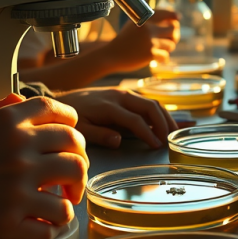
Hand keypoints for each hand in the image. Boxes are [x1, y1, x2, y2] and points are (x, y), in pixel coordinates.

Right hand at [0, 94, 87, 238]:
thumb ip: (0, 109)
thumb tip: (22, 100)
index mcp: (10, 123)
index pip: (60, 112)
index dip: (72, 122)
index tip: (71, 136)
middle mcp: (19, 151)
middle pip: (75, 149)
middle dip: (80, 160)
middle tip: (73, 173)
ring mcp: (17, 186)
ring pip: (72, 185)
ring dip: (73, 195)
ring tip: (65, 200)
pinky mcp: (9, 220)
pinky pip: (50, 226)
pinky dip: (53, 227)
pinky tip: (47, 224)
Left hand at [59, 87, 177, 148]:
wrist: (63, 99)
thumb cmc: (72, 118)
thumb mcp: (80, 129)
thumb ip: (99, 135)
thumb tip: (119, 141)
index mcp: (109, 106)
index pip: (135, 120)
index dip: (148, 133)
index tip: (157, 145)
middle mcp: (120, 96)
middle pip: (150, 107)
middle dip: (164, 123)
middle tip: (171, 140)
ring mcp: (124, 93)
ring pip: (152, 102)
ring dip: (165, 116)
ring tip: (174, 132)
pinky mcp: (126, 94)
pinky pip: (147, 101)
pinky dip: (159, 111)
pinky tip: (167, 120)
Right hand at [104, 9, 178, 72]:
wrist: (112, 54)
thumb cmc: (124, 40)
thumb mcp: (134, 24)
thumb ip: (150, 20)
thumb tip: (173, 19)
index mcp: (144, 19)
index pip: (165, 13)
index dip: (173, 15)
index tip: (177, 18)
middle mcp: (149, 28)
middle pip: (173, 29)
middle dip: (174, 35)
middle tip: (171, 39)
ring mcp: (150, 41)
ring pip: (171, 44)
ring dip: (167, 48)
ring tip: (159, 50)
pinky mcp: (151, 53)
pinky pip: (166, 55)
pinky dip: (163, 58)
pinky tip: (157, 59)